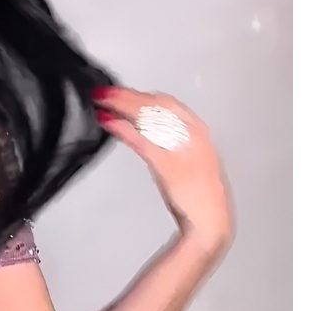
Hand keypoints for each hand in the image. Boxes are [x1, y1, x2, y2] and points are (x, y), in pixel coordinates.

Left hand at [92, 87, 234, 263]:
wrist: (209, 219)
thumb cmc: (199, 196)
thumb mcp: (189, 161)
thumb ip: (173, 144)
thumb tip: (149, 133)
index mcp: (198, 131)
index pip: (167, 103)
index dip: (142, 95)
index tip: (123, 91)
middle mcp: (191, 133)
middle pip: (155, 104)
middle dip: (128, 95)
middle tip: (105, 91)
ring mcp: (179, 146)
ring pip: (146, 116)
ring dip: (120, 104)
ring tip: (100, 100)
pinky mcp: (166, 162)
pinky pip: (140, 138)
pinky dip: (122, 127)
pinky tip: (107, 122)